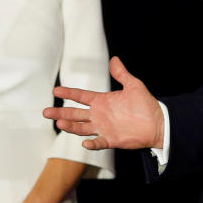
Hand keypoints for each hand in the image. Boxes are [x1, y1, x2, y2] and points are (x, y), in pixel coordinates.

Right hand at [44, 57, 163, 149]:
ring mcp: (104, 128)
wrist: (157, 123)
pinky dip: (92, 144)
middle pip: (75, 114)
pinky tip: (85, 143)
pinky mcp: (111, 140)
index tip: (56, 90)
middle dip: (60, 113)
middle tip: (45, 112)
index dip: (69, 93)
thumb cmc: (146, 104)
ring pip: (82, 128)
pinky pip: (99, 142)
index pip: (81, 96)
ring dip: (71, 127)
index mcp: (102, 101)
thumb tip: (114, 59)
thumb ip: (122, 74)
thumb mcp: (134, 86)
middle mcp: (99, 115)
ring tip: (59, 123)